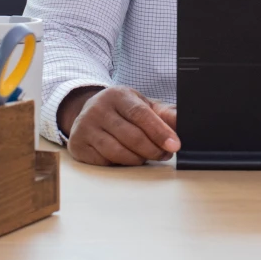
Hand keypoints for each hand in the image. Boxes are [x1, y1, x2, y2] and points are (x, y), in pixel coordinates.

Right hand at [64, 85, 179, 165]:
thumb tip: (183, 120)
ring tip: (147, 157)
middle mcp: (98, 109)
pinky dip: (120, 163)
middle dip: (153, 149)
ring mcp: (85, 128)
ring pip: (118, 152)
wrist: (87, 111)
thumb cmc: (121, 110)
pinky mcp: (77, 146)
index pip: (141, 114)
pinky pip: (105, 161)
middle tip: (165, 154)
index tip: (174, 145)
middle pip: (131, 136)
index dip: (159, 131)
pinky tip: (127, 158)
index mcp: (117, 95)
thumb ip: (164, 113)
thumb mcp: (142, 104)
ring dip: (138, 159)